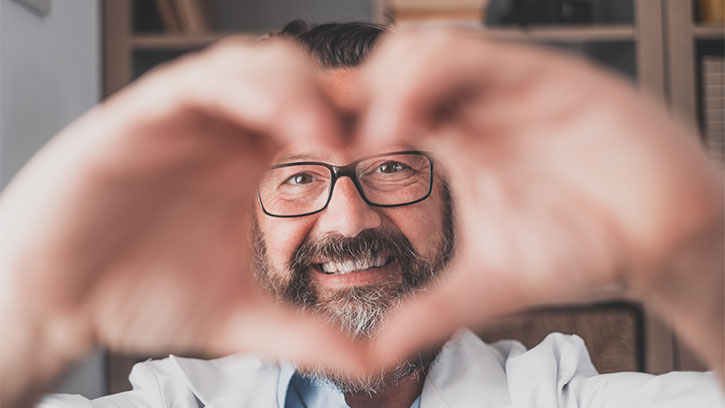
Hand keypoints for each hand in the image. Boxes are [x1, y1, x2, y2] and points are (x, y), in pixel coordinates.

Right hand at [0, 37, 361, 406]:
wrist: (56, 302)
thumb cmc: (138, 296)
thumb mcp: (238, 317)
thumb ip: (303, 333)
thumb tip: (370, 361)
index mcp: (254, 168)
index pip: (324, 121)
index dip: (369, 127)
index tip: (404, 156)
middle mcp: (226, 134)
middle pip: (304, 81)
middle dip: (349, 98)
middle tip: (385, 134)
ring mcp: (188, 118)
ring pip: (261, 65)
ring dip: (307, 90)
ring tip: (335, 138)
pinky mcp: (144, 112)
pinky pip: (204, 78)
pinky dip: (252, 89)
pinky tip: (287, 124)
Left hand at [358, 29, 722, 372]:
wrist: (661, 237)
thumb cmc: (582, 245)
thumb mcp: (487, 283)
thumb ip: (429, 311)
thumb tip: (376, 352)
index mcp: (454, 140)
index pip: (378, 110)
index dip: (339, 124)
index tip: (312, 160)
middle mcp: (474, 107)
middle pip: (387, 69)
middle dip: (349, 97)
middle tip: (323, 142)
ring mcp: (505, 87)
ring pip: (420, 52)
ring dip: (382, 89)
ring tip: (368, 144)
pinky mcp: (543, 76)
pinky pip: (472, 56)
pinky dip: (426, 81)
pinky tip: (406, 125)